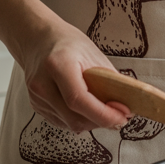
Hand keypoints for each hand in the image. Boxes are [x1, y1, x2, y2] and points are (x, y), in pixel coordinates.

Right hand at [0, 0, 130, 132]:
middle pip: (74, 117)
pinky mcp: (37, 106)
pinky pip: (62, 122)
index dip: (103, 113)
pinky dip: (79, 120)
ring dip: (91, 123)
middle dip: (101, 121)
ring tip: (105, 111)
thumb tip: (127, 101)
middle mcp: (42, 83)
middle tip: (120, 116)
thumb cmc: (67, 43)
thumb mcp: (93, 54)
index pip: (78, 99)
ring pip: (69, 124)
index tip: (122, 116)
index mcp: (58, 65)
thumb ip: (109, 79)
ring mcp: (37, 97)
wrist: (39, 39)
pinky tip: (88, 109)